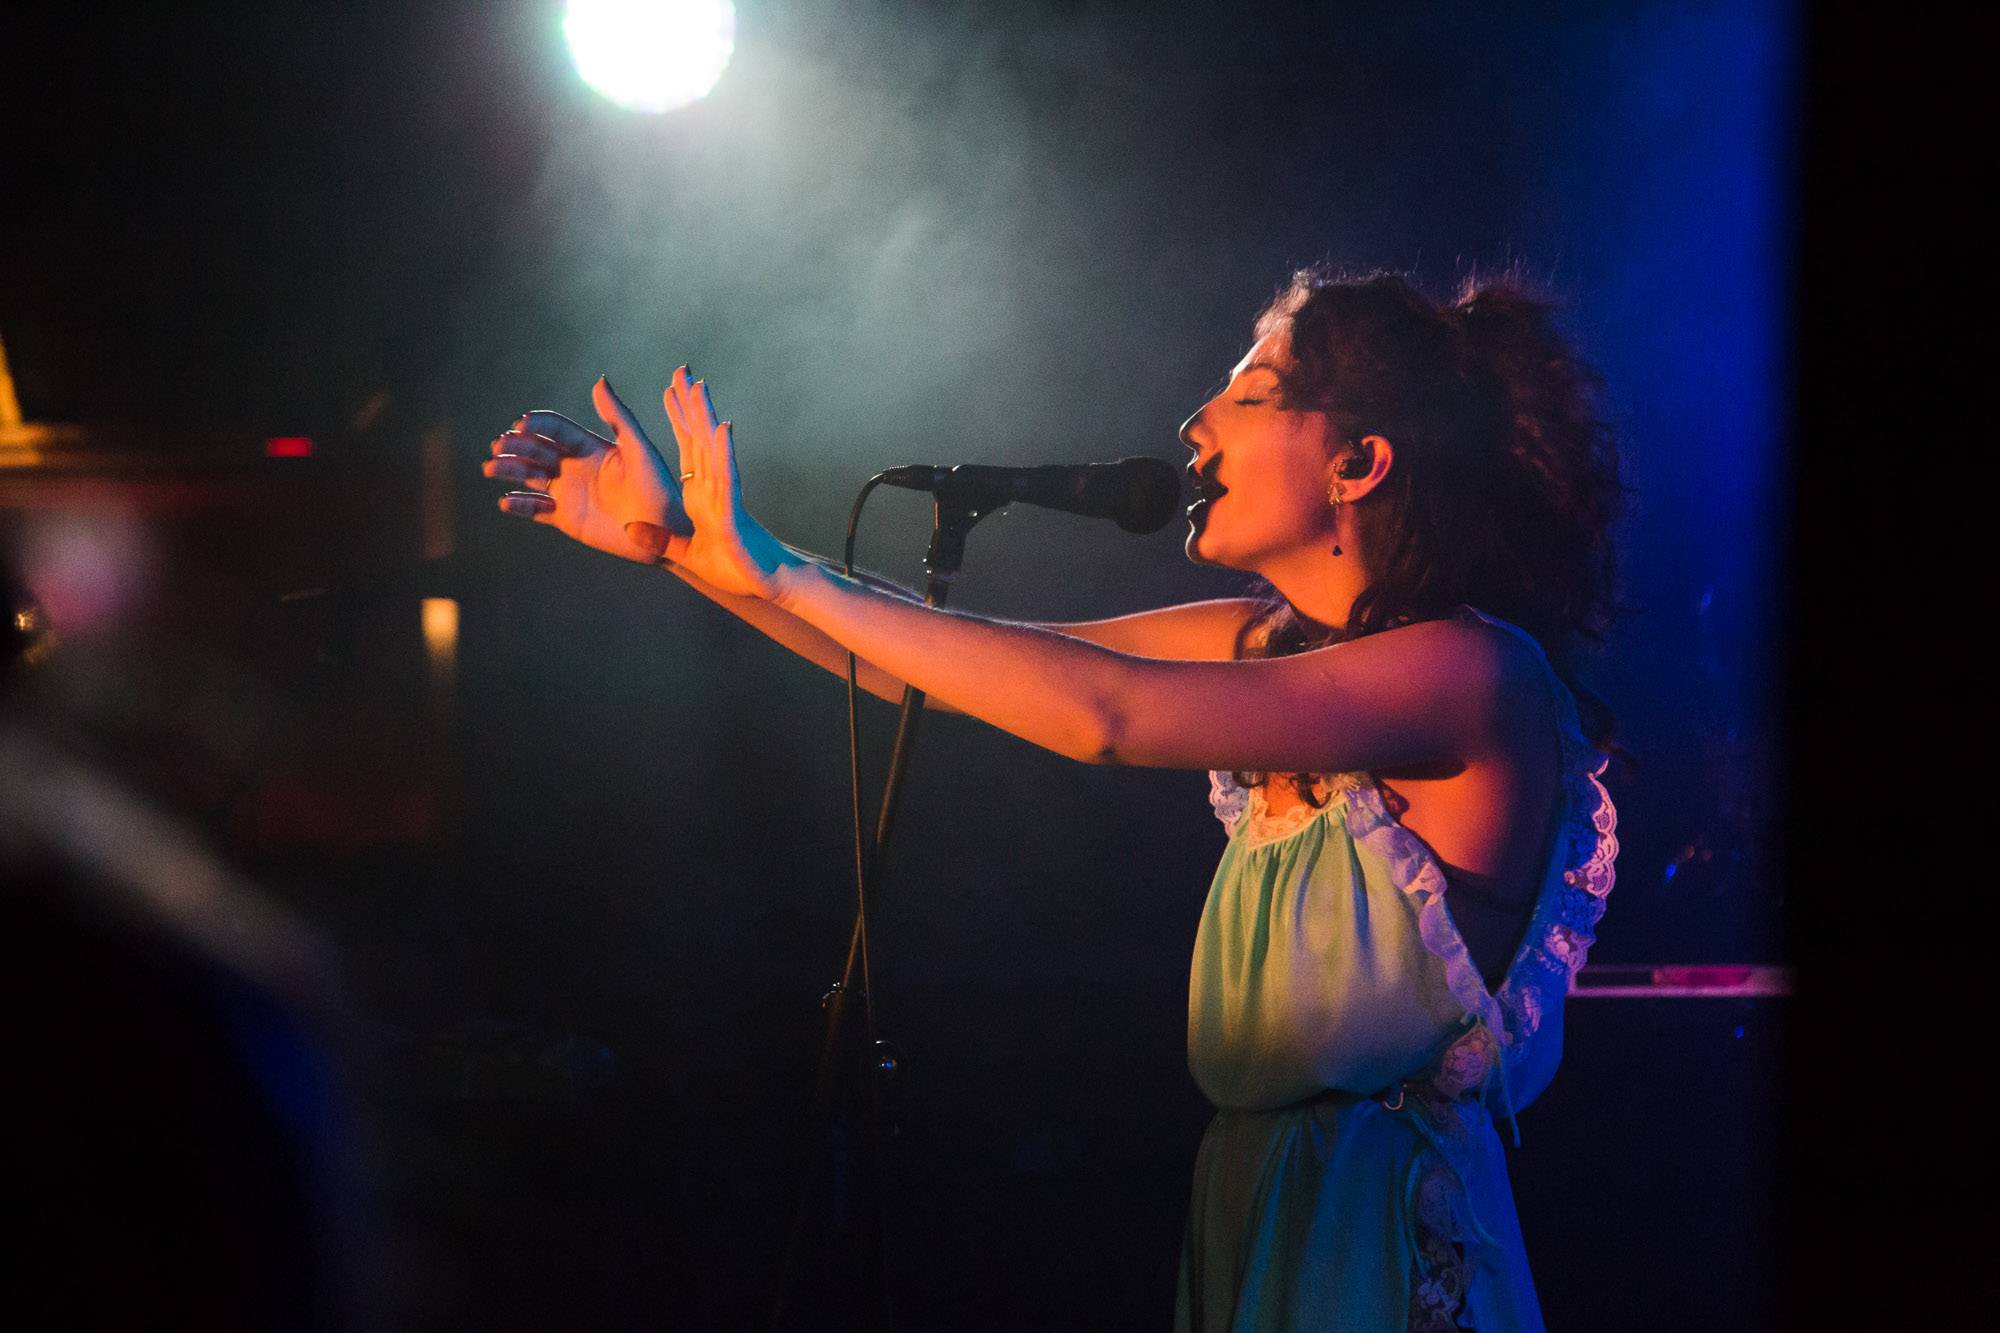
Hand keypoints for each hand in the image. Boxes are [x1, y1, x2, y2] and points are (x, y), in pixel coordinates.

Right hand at [485, 375, 691, 563]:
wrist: (664, 531)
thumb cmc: (658, 488)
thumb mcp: (639, 449)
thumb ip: (618, 417)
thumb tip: (599, 380)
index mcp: (591, 447)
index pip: (557, 430)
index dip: (538, 425)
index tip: (521, 424)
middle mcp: (575, 467)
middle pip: (537, 451)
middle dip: (517, 447)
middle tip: (499, 445)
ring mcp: (568, 493)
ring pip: (530, 477)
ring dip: (509, 471)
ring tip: (490, 468)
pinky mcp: (566, 519)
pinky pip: (536, 510)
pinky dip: (519, 506)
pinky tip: (504, 502)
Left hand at [660, 366, 796, 599]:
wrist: (769, 585)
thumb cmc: (735, 571)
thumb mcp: (688, 555)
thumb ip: (662, 540)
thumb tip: (630, 528)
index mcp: (701, 495)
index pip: (687, 449)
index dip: (678, 420)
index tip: (669, 390)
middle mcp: (714, 489)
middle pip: (698, 440)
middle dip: (689, 406)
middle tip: (682, 371)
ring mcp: (725, 498)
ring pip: (712, 451)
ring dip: (705, 419)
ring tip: (700, 388)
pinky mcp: (733, 514)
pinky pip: (728, 479)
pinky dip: (724, 454)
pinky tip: (721, 430)